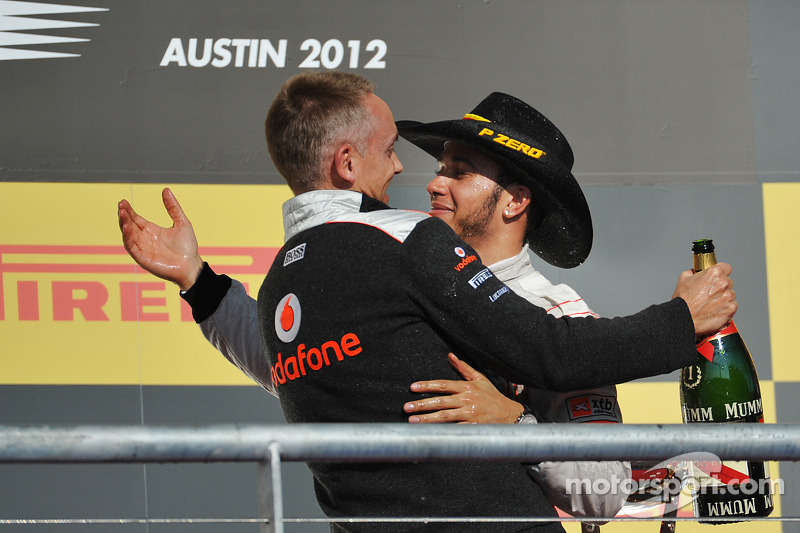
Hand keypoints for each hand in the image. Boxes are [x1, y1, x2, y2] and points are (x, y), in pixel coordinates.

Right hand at [118, 188, 203, 290]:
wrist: (191, 265)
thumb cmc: (187, 247)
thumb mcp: (182, 222)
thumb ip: (173, 207)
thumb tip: (166, 189)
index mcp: (152, 231)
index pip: (136, 219)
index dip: (129, 211)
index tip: (123, 202)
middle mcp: (145, 239)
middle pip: (130, 225)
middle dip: (124, 215)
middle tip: (121, 205)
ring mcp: (143, 249)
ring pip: (128, 235)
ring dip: (124, 225)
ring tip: (122, 214)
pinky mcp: (143, 259)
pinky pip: (131, 247)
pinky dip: (128, 238)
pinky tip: (127, 228)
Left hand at [404, 353, 523, 423]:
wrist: (510, 415)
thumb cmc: (493, 397)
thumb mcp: (480, 379)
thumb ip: (464, 368)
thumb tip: (450, 355)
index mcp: (467, 387)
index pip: (443, 385)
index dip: (427, 386)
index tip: (413, 387)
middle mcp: (467, 400)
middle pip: (441, 402)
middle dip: (422, 404)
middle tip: (406, 407)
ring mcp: (469, 414)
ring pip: (445, 416)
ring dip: (427, 419)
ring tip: (413, 421)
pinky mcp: (472, 427)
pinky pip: (454, 428)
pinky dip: (442, 431)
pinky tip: (429, 432)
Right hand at [672, 262, 737, 337]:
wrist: (683, 319)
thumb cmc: (683, 301)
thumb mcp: (683, 279)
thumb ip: (693, 272)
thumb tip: (695, 272)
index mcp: (714, 273)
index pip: (726, 267)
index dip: (721, 271)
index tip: (718, 276)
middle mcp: (723, 284)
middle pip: (728, 282)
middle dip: (720, 286)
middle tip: (709, 293)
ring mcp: (728, 297)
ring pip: (730, 294)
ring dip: (723, 298)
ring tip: (710, 304)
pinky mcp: (731, 309)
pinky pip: (732, 306)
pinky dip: (725, 308)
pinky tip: (714, 310)